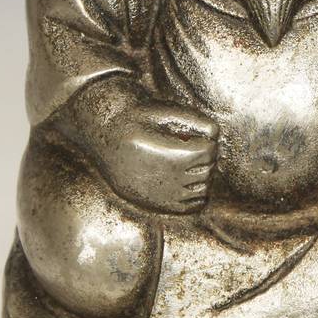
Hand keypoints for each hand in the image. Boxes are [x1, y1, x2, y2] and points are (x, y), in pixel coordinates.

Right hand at [70, 78, 218, 213]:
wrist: (102, 132)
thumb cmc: (135, 116)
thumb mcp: (162, 110)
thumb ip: (192, 119)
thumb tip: (216, 135)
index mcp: (165, 153)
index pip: (207, 152)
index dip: (208, 142)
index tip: (197, 136)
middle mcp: (161, 178)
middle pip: (206, 171)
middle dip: (206, 159)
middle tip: (193, 146)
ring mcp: (158, 194)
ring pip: (201, 190)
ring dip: (202, 176)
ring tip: (187, 162)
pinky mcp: (153, 204)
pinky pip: (189, 206)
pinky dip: (195, 195)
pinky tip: (185, 181)